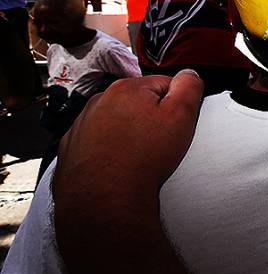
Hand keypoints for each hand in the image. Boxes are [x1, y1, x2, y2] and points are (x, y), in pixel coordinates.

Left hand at [54, 71, 202, 273]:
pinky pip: (96, 140)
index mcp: (127, 88)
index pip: (164, 84)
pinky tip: (117, 163)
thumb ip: (189, 87)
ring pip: (116, 120)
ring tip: (138, 156)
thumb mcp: (181, 117)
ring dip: (128, 131)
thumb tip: (190, 73)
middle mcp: (100, 100)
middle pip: (137, 101)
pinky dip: (107, 147)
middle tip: (159, 143)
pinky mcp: (71, 147)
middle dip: (150, 117)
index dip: (176, 105)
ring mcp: (82, 123)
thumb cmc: (143, 158)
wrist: (104, 200)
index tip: (176, 125)